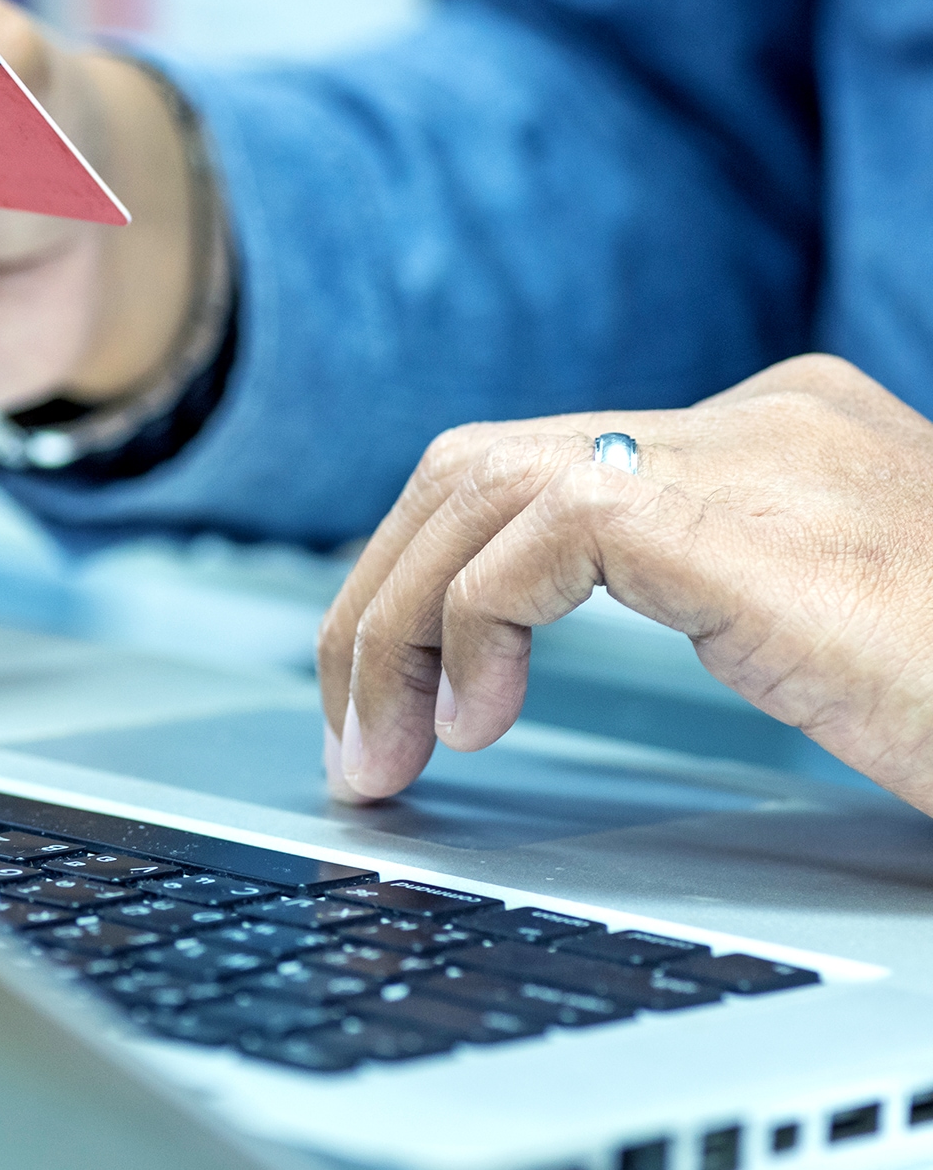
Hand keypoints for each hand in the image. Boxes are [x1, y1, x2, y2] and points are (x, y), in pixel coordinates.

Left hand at [317, 354, 932, 815]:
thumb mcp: (817, 629)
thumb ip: (701, 594)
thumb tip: (522, 634)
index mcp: (764, 436)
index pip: (533, 464)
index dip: (434, 566)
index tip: (396, 677)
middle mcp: (745, 422)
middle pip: (475, 464)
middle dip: (381, 595)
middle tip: (353, 725)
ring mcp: (742, 456)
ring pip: (474, 489)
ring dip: (391, 622)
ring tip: (380, 746)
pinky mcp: (731, 518)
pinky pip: (529, 542)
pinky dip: (466, 626)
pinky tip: (473, 720)